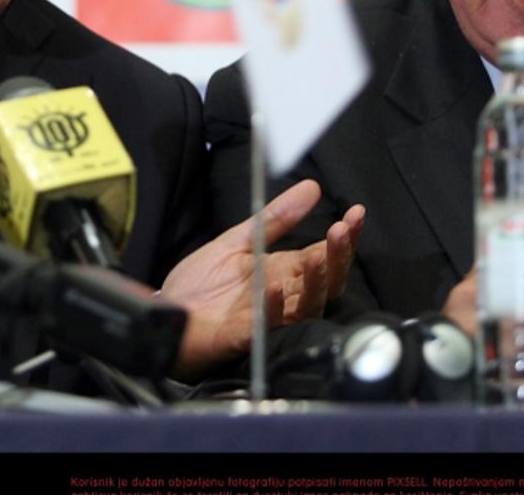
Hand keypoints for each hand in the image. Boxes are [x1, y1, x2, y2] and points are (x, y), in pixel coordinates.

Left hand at [160, 179, 364, 378]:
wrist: (167, 314)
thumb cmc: (201, 285)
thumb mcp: (238, 240)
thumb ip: (275, 218)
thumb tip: (312, 187)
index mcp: (283, 271)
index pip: (323, 255)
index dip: (344, 238)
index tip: (356, 214)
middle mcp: (282, 295)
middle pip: (326, 283)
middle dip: (337, 257)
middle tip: (341, 231)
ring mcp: (266, 318)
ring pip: (306, 307)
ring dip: (314, 283)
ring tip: (317, 258)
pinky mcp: (244, 337)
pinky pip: (266, 327)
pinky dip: (275, 310)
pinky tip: (276, 288)